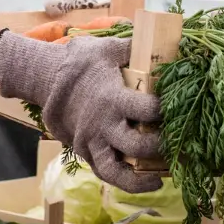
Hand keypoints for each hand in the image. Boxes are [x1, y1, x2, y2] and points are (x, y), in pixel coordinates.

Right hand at [0, 32, 162, 192]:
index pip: (146, 109)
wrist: (46, 78)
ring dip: (141, 179)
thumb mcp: (108, 48)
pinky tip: (148, 182)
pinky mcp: (85, 152)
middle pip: (136, 146)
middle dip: (161, 147)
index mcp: (111, 98)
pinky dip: (126, 183)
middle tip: (176, 141)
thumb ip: (136, 48)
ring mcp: (91, 142)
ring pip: (116, 172)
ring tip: (161, 179)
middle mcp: (102, 124)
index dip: (165, 110)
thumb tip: (170, 40)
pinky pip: (105, 174)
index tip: (177, 107)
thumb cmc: (82, 62)